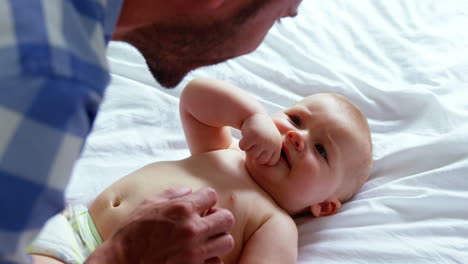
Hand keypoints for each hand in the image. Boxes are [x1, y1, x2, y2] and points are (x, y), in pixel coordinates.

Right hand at [85, 187, 234, 263]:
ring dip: (217, 240)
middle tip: (207, 223)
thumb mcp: (147, 206)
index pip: (212, 195)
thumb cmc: (131, 234)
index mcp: (181, 209)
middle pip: (227, 218)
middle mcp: (192, 229)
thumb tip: (188, 191)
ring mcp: (195, 251)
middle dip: (218, 219)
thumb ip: (170, 194)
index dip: (206, 200)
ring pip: (226, 241)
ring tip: (204, 241)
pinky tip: (199, 256)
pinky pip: (217, 262)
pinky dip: (211, 259)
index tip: (200, 207)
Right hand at [239, 113, 281, 165]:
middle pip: (259, 160)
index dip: (262, 156)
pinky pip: (242, 147)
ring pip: (250, 154)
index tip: (262, 147)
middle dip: (254, 152)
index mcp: (278, 146)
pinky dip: (242, 142)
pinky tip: (247, 134)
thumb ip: (271, 154)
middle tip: (256, 141)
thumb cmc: (262, 131)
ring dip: (248, 147)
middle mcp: (272, 143)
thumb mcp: (271, 142)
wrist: (254, 114)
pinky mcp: (252, 135)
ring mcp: (262, 139)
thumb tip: (271, 174)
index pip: (269, 162)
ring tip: (252, 137)